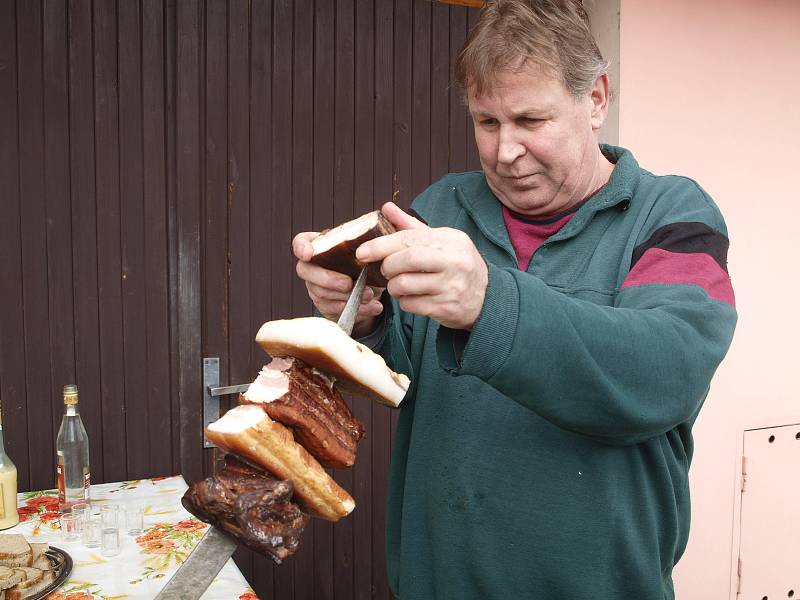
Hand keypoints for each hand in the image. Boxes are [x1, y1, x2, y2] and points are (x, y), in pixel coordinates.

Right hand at [292, 231, 384, 335]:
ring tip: (370, 295)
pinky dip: (356, 309)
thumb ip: (369, 246)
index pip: (301, 241)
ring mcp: (315, 287)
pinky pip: (334, 309)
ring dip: (346, 296)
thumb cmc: (367, 264)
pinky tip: (373, 307)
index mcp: (321, 246)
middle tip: (348, 284)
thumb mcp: (370, 253)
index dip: (301, 247)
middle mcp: (313, 266)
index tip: (308, 254)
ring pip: (320, 293)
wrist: (373, 289)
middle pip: (305, 271)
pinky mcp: (324, 305)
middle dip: (328, 279)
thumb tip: (379, 242)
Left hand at [355, 202, 487, 329]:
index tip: (362, 252)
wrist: (486, 297)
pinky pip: (412, 305)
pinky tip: (411, 297)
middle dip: (387, 266)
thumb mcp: (440, 241)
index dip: (381, 245)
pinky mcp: (446, 308)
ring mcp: (451, 286)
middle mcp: (454, 261)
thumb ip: (411, 227)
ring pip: (405, 285)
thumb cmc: (456, 265)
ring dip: (393, 286)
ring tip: (398, 284)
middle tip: (385, 270)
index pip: (409, 239)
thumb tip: (386, 208)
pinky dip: (404, 301)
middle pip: (407, 260)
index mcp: (450, 240)